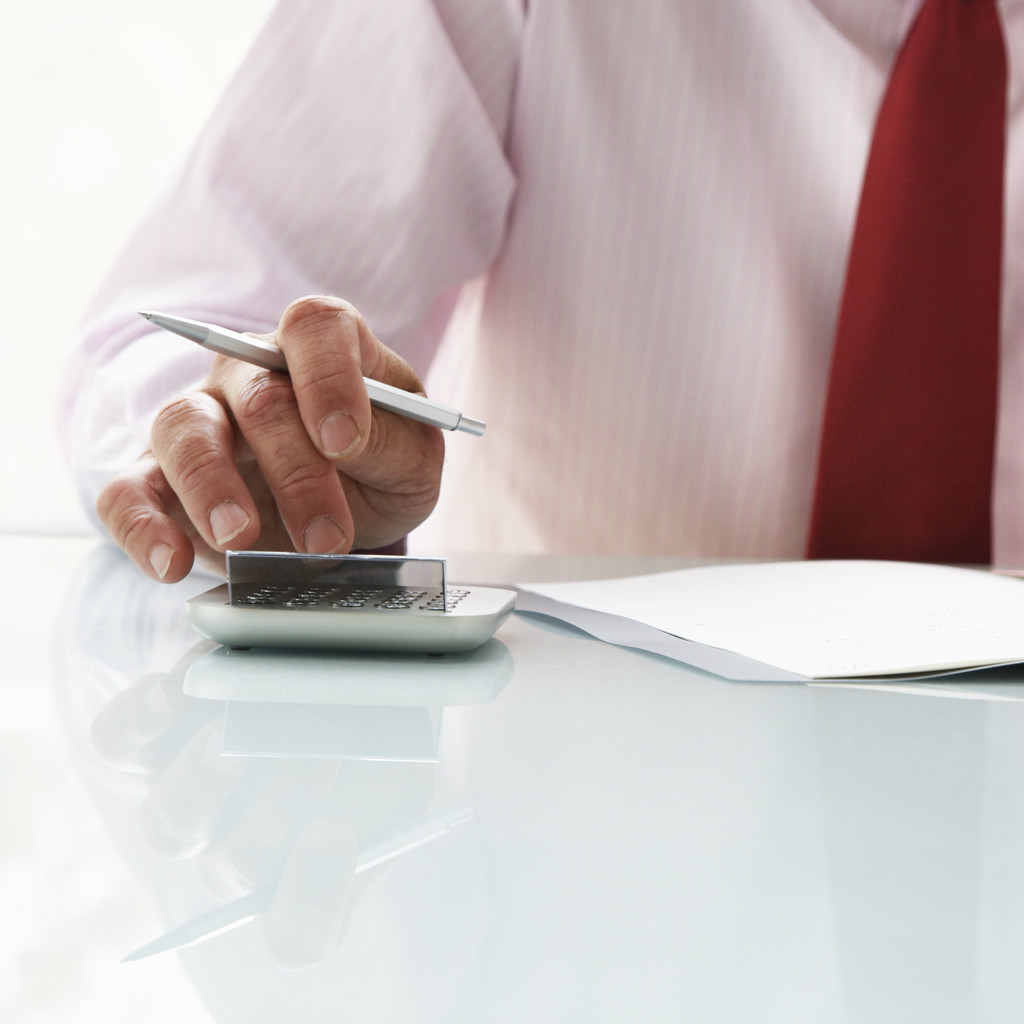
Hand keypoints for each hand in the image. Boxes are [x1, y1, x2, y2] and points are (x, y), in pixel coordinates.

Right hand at [97, 296, 444, 581]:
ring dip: (211, 487)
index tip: (345, 443)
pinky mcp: (162, 479)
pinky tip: (170, 564)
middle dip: (296, 472)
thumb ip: (391, 444)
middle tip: (327, 538)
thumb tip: (344, 443)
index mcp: (322, 349)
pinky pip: (127, 490)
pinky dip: (141, 526)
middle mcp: (251, 372)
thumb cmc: (382, 465)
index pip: (315, 328)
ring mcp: (202, 420)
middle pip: (256, 396)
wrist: (350, 509)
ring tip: (242, 540)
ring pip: (181, 427)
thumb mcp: (414, 458)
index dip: (328, 378)